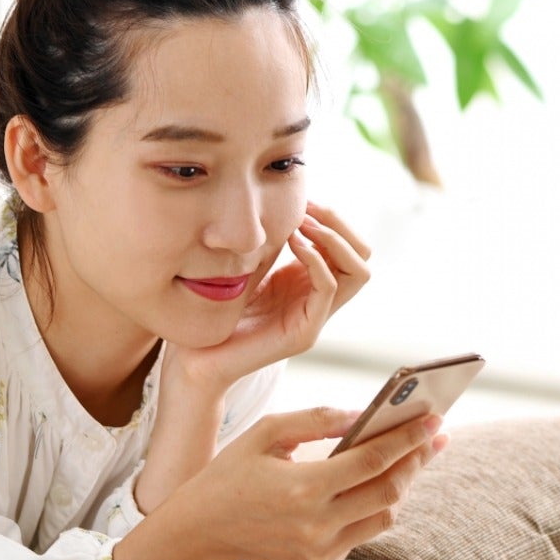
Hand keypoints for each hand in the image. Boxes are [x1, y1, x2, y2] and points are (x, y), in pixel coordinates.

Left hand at [168, 199, 372, 393]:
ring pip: (358, 273)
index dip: (333, 219)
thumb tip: (283, 202)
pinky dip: (316, 260)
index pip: (350, 247)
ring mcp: (315, 318)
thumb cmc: (217, 310)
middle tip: (307, 208)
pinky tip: (294, 243)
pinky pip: (328, 290)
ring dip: (333, 239)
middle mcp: (319, 301)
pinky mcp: (303, 333)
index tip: (304, 201)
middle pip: (362, 256)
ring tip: (302, 223)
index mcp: (309, 284)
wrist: (197, 358)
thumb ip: (270, 243)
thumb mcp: (249, 265)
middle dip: (339, 224)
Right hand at [169, 405, 449, 559]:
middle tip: (432, 436)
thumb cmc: (232, 474)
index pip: (373, 460)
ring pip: (382, 517)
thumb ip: (315, 420)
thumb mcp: (264, 433)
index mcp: (302, 488)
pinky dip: (368, 509)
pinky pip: (360, 535)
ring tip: (408, 459)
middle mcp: (316, 525)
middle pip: (389, 491)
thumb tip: (361, 415)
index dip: (408, 438)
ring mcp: (319, 552)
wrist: (201, 531)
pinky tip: (370, 488)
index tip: (434, 419)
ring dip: (397, 486)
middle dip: (415, 460)